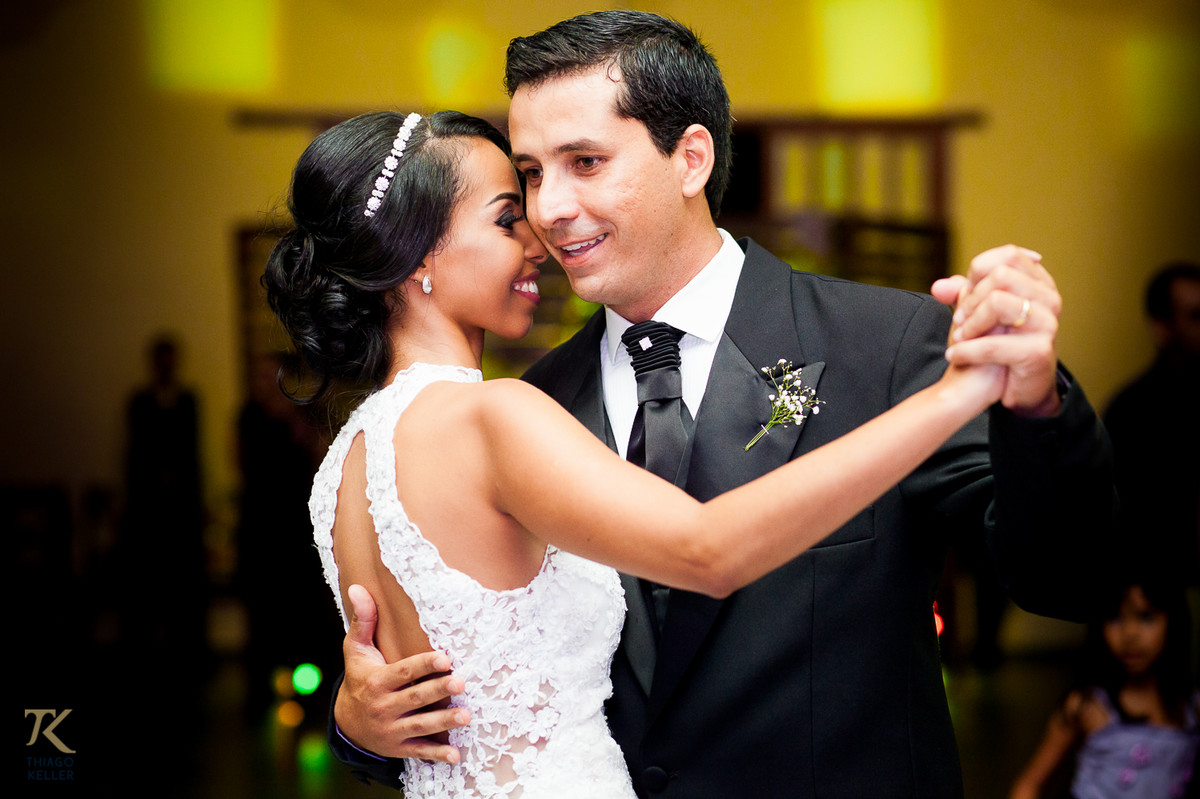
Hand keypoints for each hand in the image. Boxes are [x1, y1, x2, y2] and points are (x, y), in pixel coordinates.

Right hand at [335, 584, 469, 762]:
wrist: (347, 723)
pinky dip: (437, 755)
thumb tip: (358, 587)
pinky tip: (456, 755)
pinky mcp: (399, 747)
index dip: (423, 665)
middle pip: (416, 698)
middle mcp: (384, 707)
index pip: (403, 672)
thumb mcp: (356, 650)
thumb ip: (363, 620)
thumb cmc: (360, 676)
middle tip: (462, 683)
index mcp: (376, 682)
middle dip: (439, 691)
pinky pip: (419, 752)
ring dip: (444, 722)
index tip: (445, 657)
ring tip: (467, 716)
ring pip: (421, 726)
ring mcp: (391, 730)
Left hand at [931, 244, 1061, 416]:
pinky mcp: (1038, 352)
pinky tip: (954, 356)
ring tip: (960, 337)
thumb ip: (961, 294)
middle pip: (1001, 275)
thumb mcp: (979, 314)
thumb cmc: (998, 346)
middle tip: (959, 321)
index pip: (1009, 255)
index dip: (979, 272)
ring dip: (970, 323)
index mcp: (1039, 283)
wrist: (1015, 389)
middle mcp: (1049, 299)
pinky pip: (992, 343)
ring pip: (998, 302)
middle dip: (971, 298)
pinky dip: (966, 351)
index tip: (967, 296)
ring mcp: (1047, 324)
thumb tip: (938, 287)